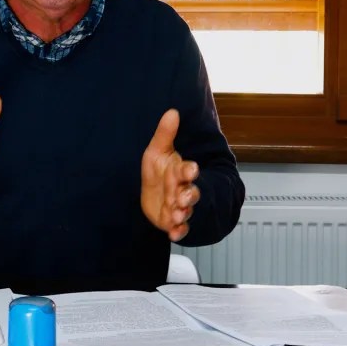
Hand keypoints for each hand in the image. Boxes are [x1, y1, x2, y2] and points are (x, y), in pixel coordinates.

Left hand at [141, 109, 199, 241]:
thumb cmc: (159, 170)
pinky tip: (174, 234)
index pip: (187, 170)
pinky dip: (178, 231)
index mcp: (179, 172)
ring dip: (184, 213)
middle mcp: (182, 190)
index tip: (191, 169)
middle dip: (188, 195)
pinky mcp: (172, 221)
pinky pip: (179, 228)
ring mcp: (179, 206)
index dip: (189, 170)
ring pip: (186, 210)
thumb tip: (172, 111)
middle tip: (184, 198)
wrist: (155, 193)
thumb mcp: (158, 150)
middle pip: (190, 192)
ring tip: (178, 215)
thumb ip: (165, 133)